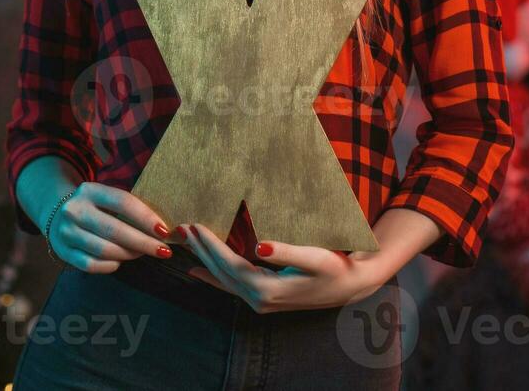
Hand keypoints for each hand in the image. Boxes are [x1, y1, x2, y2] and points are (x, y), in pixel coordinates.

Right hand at [46, 182, 173, 273]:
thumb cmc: (94, 206)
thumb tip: (163, 228)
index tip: (164, 231)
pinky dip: (110, 265)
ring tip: (142, 253)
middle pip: (115, 230)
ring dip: (129, 254)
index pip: (123, 202)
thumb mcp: (106, 197)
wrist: (56, 212)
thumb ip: (129, 208)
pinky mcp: (63, 251)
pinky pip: (91, 265)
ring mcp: (66, 232)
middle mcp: (74, 210)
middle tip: (163, 251)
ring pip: (104, 250)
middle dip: (143, 242)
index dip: (146, 217)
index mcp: (90, 190)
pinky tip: (120, 261)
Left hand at [173, 222, 390, 312]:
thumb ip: (286, 252)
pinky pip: (230, 287)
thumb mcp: (314, 257)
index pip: (230, 264)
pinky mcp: (263, 299)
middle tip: (180, 227)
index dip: (211, 245)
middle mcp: (259, 300)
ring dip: (203, 260)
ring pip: (223, 279)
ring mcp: (260, 302)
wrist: (349, 286)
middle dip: (200, 250)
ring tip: (184, 242)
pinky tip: (195, 272)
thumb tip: (259, 246)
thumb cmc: (333, 267)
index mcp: (267, 290)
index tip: (195, 225)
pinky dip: (212, 279)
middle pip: (221, 272)